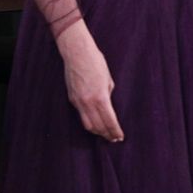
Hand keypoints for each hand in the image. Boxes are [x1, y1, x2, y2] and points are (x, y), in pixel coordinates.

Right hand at [55, 20, 123, 141]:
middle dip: (106, 134)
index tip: (120, 136)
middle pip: (98, 126)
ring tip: (105, 134)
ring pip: (87, 124)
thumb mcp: (108, 80)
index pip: (109, 120)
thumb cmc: (96, 63)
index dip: (115, 130)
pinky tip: (95, 123)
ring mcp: (78, 102)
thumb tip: (107, 106)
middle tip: (114, 139)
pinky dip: (89, 122)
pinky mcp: (72, 99)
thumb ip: (108, 95)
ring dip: (97, 131)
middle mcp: (88, 102)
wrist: (77, 54)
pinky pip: (81, 115)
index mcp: (100, 97)